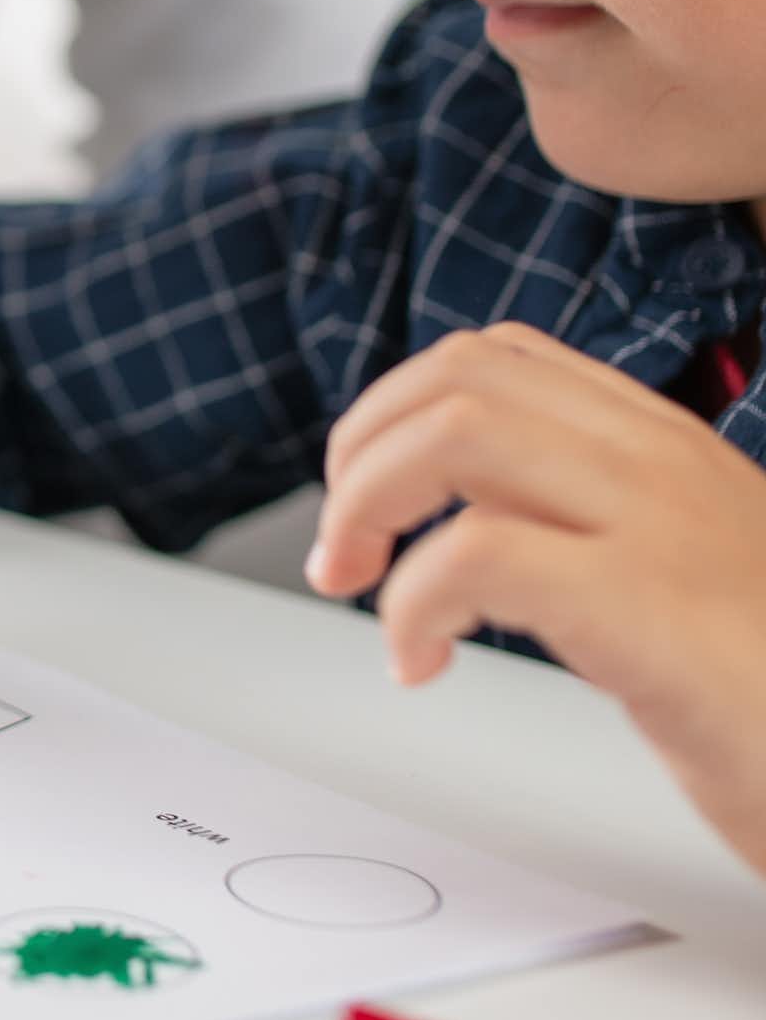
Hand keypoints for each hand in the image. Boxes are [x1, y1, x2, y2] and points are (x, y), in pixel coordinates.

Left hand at [309, 321, 765, 875]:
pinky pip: (476, 552)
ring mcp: (660, 524)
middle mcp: (663, 463)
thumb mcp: (675, 583)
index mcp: (666, 448)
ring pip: (453, 434)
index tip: (371, 499)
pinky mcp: (647, 605)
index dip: (397, 413)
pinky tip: (419, 660)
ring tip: (364, 587)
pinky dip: (412, 602)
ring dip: (368, 503)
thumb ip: (585, 529)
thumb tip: (457, 522)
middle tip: (344, 548)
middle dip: (361, 451)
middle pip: (455, 377)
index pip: (496, 358)